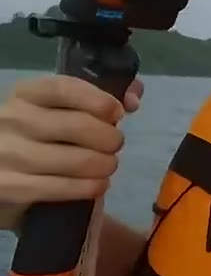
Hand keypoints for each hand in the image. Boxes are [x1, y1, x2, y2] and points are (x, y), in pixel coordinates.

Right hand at [0, 75, 143, 231]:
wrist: (2, 175)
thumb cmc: (38, 137)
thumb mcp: (57, 111)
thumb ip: (96, 98)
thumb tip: (132, 98)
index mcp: (25, 95)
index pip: (65, 88)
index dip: (99, 100)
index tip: (118, 112)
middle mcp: (11, 120)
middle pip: (78, 125)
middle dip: (110, 138)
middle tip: (115, 145)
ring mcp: (7, 154)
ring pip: (76, 159)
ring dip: (104, 165)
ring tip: (108, 166)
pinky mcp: (10, 187)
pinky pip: (62, 187)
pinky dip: (90, 187)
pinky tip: (98, 185)